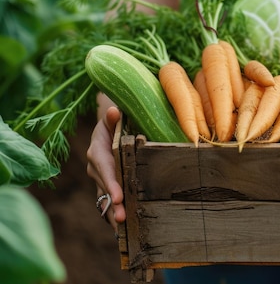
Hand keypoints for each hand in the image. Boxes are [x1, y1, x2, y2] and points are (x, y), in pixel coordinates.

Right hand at [86, 106, 125, 230]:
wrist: (108, 129)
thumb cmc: (114, 122)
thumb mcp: (112, 118)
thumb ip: (113, 117)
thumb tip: (113, 111)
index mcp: (97, 153)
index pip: (105, 169)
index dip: (111, 184)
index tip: (118, 197)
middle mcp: (95, 169)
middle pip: (105, 188)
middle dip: (112, 205)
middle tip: (121, 218)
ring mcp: (99, 180)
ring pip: (104, 199)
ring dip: (112, 214)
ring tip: (121, 229)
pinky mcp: (105, 186)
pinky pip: (107, 202)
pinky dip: (112, 215)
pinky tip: (122, 230)